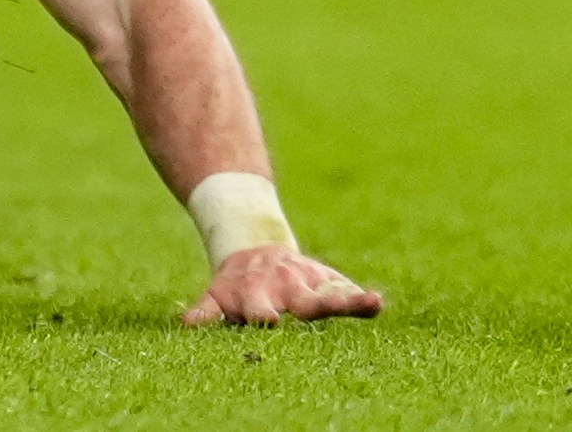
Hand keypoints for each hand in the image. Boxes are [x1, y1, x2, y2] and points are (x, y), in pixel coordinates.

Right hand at [182, 245, 383, 327]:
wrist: (250, 247)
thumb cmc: (295, 279)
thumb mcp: (325, 283)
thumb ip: (350, 300)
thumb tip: (379, 303)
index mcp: (305, 289)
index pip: (334, 300)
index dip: (354, 304)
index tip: (374, 301)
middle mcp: (279, 287)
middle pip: (296, 302)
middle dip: (311, 310)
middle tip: (308, 319)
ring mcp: (248, 292)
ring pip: (252, 305)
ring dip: (258, 312)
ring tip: (266, 319)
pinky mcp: (217, 297)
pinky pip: (205, 310)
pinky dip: (199, 317)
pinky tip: (191, 324)